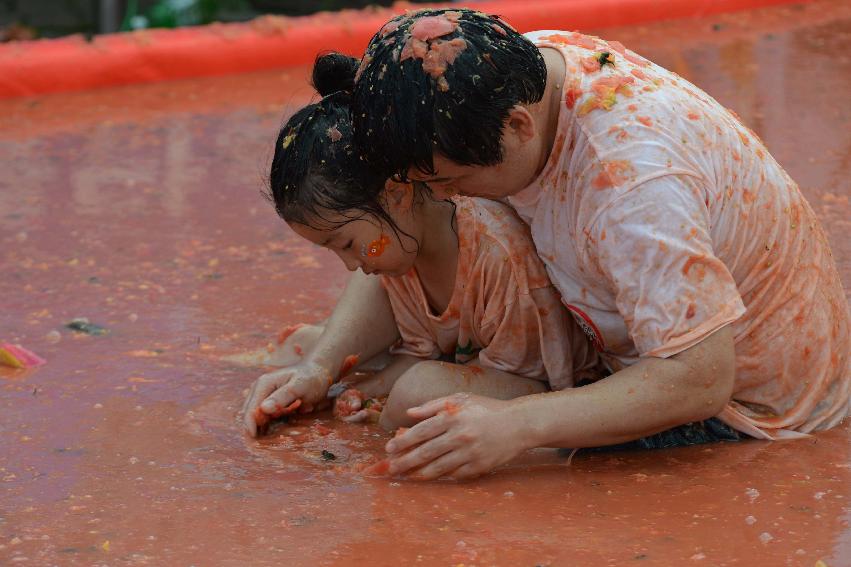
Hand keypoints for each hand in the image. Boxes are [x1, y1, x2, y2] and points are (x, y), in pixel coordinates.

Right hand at [241, 360, 332, 436]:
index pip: (250, 408)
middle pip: (250, 413)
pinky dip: (267, 424)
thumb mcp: (299, 386)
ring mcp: (263, 396)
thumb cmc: (311, 378)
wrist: (318, 372)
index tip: (254, 438)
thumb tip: (263, 408)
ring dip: (261, 426)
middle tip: (263, 441)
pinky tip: (273, 430)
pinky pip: (264, 416)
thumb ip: (282, 397)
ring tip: (270, 435)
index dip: (250, 424)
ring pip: (255, 416)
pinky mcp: (269, 402)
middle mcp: (259, 389)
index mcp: (264, 384)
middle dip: (254, 427)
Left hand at [384, 394, 524, 479]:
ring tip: (406, 475)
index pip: (420, 432)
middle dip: (404, 461)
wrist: (518, 423)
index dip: (402, 441)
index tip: (389, 448)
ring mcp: (469, 453)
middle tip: (391, 468)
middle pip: (425, 452)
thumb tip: (409, 413)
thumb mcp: (460, 399)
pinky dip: (441, 476)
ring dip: (418, 473)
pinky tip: (429, 477)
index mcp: (452, 417)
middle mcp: (459, 436)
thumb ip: (433, 405)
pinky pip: (455, 475)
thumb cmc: (486, 408)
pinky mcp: (479, 466)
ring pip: (438, 468)